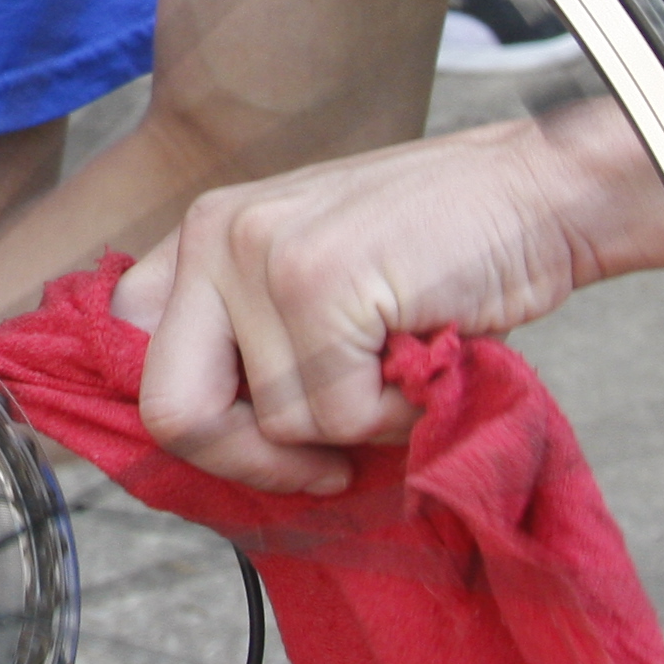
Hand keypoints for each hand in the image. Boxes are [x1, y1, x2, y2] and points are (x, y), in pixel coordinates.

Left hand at [111, 103, 663, 494]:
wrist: (537, 197)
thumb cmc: (437, 255)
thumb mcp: (318, 280)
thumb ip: (254, 339)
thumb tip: (206, 453)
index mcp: (203, 235)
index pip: (126, 349)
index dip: (191, 423)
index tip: (256, 447)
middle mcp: (214, 234)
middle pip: (170, 411)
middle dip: (249, 464)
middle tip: (321, 466)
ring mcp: (262, 254)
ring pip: (277, 425)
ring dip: (357, 429)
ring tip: (400, 367)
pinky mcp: (320, 282)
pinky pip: (342, 418)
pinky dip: (396, 417)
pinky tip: (423, 356)